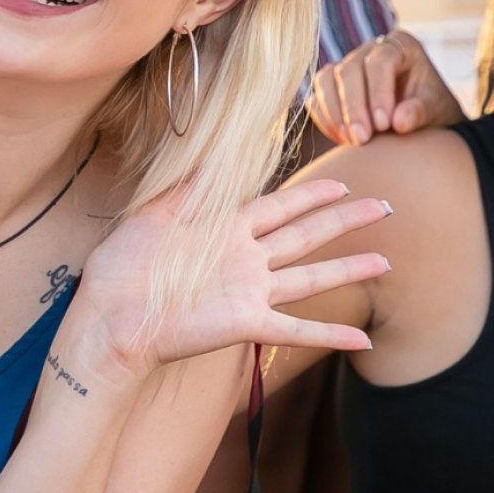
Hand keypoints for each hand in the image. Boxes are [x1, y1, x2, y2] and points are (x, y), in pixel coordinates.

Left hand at [74, 179, 392, 379]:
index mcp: (225, 227)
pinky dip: (329, 334)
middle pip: (307, 233)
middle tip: (383, 207)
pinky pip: (296, 328)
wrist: (109, 315)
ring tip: (384, 262)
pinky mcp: (245, 322)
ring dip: (348, 269)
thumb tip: (211, 152)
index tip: (342, 182)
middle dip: (345, 219)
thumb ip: (186, 186)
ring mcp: (249, 290)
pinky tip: (362, 340)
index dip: (311, 193)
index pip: (280, 205)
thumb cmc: (122, 265)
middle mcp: (245, 257)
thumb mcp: (153, 213)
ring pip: (311, 276)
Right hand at [308, 30, 465, 146]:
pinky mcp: (332, 86)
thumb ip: (420, 112)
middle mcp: (370, 50)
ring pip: (327, 80)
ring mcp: (348, 65)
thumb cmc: (432, 108)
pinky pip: (317, 98)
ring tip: (352, 141)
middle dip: (353, 107)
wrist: (422, 119)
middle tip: (363, 139)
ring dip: (335, 113)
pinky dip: (326, 120)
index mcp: (401, 45)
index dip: (378, 91)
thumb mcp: (435, 109)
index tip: (384, 124)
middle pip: (349, 69)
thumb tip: (399, 122)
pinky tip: (343, 140)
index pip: (381, 60)